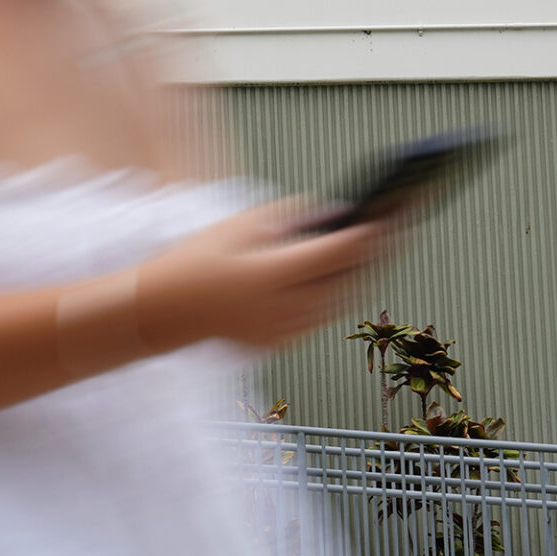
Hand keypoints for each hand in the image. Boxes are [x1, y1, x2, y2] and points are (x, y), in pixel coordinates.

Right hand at [144, 200, 389, 350]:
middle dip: (374, 254)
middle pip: (349, 278)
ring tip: (369, 252)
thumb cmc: (192, 265)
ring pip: (339, 302)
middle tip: (392, 230)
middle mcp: (284, 307)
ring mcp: (283, 331)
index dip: (374, 231)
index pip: (342, 250)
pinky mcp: (278, 343)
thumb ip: (289, 215)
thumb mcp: (238, 225)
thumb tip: (330, 212)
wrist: (162, 311)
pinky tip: (335, 279)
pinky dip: (331, 297)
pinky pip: (318, 319)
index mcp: (274, 274)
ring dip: (356, 277)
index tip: (394, 215)